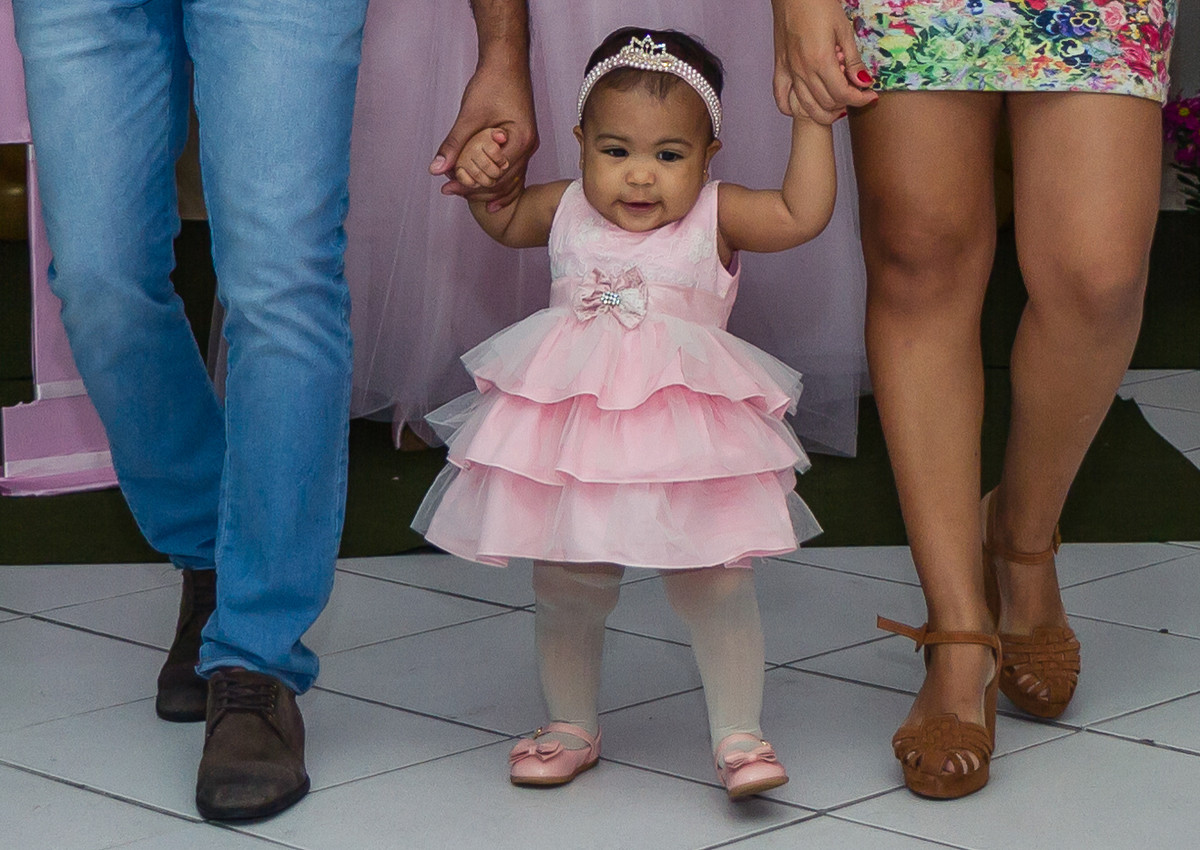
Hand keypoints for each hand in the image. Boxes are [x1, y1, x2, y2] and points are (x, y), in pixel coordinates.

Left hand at [431, 60, 537, 210]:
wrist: (506, 62)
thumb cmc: (492, 82)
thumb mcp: (469, 115)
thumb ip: (454, 144)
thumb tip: (437, 169)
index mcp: (520, 141)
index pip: (496, 177)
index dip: (472, 186)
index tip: (450, 187)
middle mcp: (528, 147)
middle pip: (503, 183)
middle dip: (476, 190)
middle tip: (450, 191)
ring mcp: (527, 146)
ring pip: (508, 180)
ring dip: (486, 188)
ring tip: (461, 192)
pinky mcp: (520, 143)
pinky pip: (510, 170)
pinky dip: (496, 181)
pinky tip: (484, 193)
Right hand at [771, 0, 877, 123]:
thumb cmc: (818, 5)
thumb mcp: (843, 29)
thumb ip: (852, 60)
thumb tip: (863, 82)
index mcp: (821, 60)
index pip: (843, 94)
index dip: (860, 99)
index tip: (870, 95)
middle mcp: (803, 70)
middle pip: (826, 103)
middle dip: (845, 104)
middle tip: (855, 94)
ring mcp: (789, 71)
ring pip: (806, 106)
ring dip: (824, 111)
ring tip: (836, 103)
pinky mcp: (780, 67)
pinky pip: (781, 98)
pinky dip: (791, 108)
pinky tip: (805, 105)